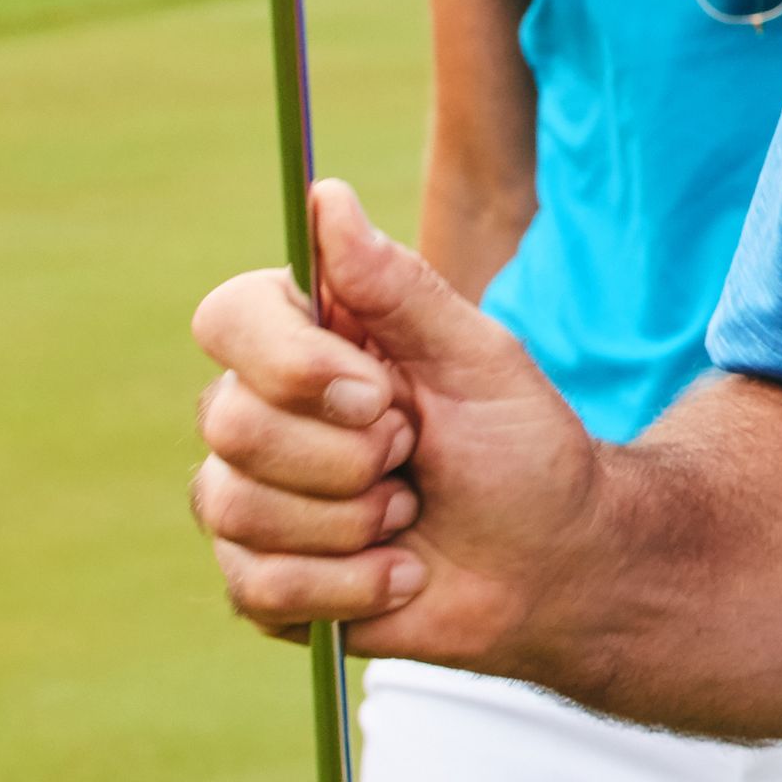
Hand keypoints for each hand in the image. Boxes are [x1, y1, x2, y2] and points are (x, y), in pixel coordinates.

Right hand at [191, 177, 611, 667]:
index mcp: (307, 342)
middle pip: (231, 424)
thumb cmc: (521, 448)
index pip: (227, 318)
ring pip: (239, 509)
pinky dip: (351, 586)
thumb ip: (397, 286)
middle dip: (350, 457)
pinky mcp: (259, 578)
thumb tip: (326, 195)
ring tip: (411, 516)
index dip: (292, 364)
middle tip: (417, 456)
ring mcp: (249, 498)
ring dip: (355, 524)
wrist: (554, 564)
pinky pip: (258, 584)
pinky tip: (399, 574)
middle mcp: (259, 413)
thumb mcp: (478, 357)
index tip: (380, 395)